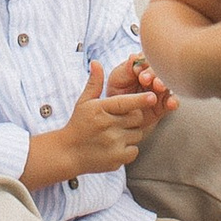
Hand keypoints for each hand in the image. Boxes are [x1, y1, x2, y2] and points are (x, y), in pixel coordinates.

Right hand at [55, 54, 174, 174]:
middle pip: (136, 118)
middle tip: (122, 119)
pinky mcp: (117, 159)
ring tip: (117, 133)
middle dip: (134, 117)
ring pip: (138, 134)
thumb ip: (95, 83)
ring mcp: (113, 144)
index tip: (152, 97)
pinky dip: (129, 148)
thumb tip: (96, 62)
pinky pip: (134, 150)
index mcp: (100, 110)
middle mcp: (107, 126)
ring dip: (132, 132)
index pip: (124, 103)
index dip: (140, 100)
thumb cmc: (78, 124)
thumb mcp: (84, 102)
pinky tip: (117, 146)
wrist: (68, 153)